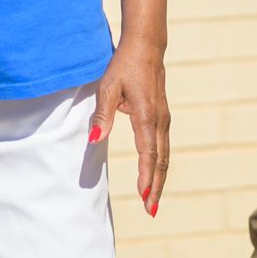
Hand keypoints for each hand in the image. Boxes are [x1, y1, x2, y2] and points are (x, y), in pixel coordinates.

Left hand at [88, 38, 169, 215]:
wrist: (146, 48)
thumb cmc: (124, 66)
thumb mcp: (107, 88)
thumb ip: (101, 116)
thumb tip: (93, 140)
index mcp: (147, 116)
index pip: (148, 154)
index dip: (145, 177)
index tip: (143, 196)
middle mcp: (160, 121)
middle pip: (160, 161)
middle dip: (156, 186)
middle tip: (151, 210)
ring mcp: (164, 119)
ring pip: (164, 155)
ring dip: (159, 178)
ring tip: (153, 199)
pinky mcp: (162, 117)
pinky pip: (162, 146)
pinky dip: (159, 164)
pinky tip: (154, 175)